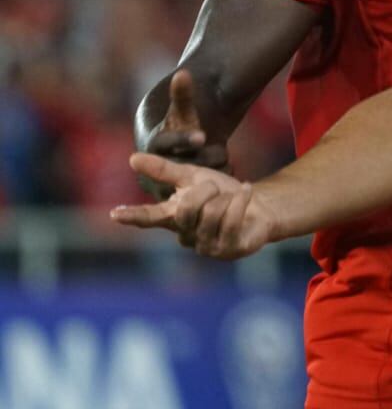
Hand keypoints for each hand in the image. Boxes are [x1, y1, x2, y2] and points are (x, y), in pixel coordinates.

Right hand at [111, 153, 276, 259]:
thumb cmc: (222, 193)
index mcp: (172, 217)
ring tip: (232, 198)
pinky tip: (246, 192)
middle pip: (187, 208)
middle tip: (216, 187)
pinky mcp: (228, 250)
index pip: (149, 217)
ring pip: (211, 213)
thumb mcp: (193, 176)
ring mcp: (206, 246)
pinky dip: (241, 199)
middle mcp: (185, 235)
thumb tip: (132, 158)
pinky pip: (231, 220)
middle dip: (206, 190)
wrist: (259, 205)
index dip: (133, 215)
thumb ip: (164, 170)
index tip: (115, 214)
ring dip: (227, 197)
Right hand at [139, 70, 228, 199]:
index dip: (184, 140)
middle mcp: (156, 170)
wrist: (180, 152)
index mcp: (154, 146)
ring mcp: (170, 188)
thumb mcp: (184, 111)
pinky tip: (226, 171)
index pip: (167, 144)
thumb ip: (183, 94)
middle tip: (217, 146)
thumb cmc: (182, 127)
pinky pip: (211, 193)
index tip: (202, 135)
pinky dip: (221, 181)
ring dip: (215, 167)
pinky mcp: (185, 202)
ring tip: (219, 155)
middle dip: (206, 155)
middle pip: (188, 165)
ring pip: (202, 179)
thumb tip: (183, 73)